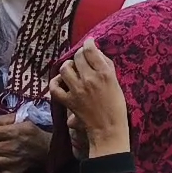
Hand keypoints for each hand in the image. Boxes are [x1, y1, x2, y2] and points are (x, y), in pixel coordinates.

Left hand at [49, 38, 129, 157]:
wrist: (108, 129)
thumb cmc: (116, 106)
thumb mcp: (116, 82)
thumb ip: (106, 66)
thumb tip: (96, 53)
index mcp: (104, 73)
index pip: (91, 50)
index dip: (88, 43)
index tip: (89, 43)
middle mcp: (90, 79)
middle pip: (78, 57)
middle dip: (79, 54)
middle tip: (82, 58)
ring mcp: (77, 90)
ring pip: (65, 68)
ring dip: (68, 66)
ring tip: (72, 69)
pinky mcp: (69, 101)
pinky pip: (55, 88)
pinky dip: (55, 83)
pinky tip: (60, 81)